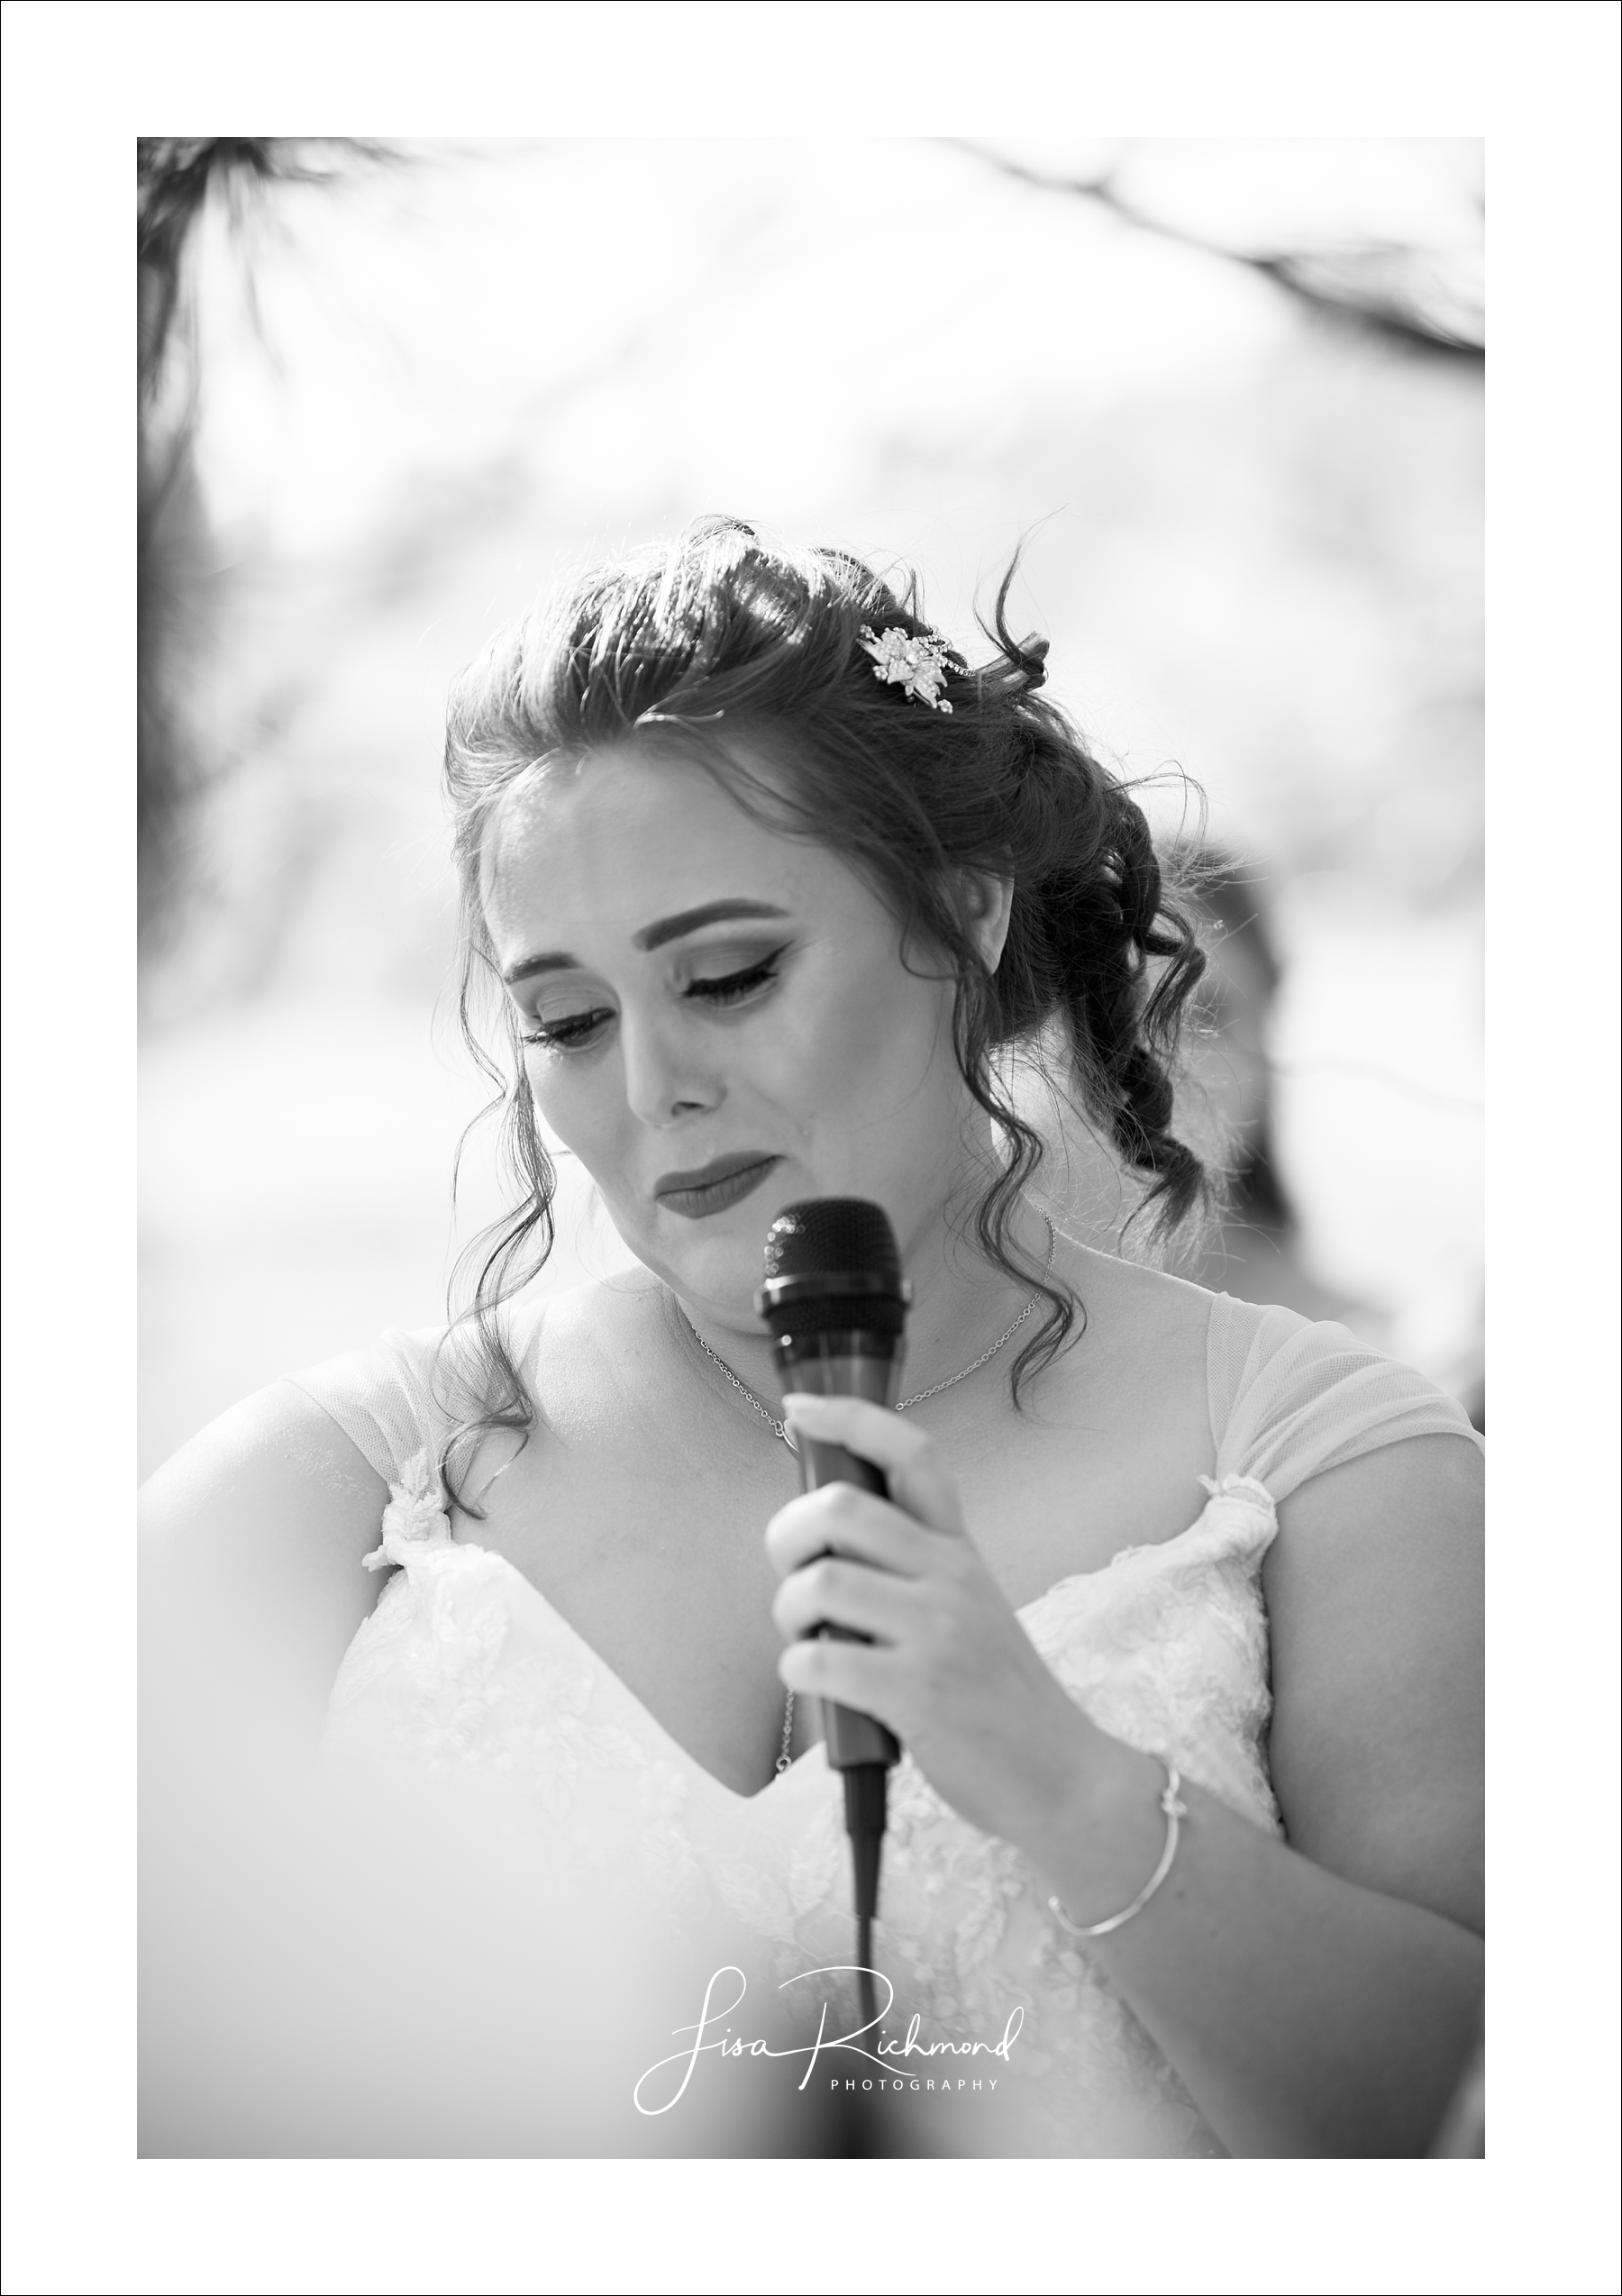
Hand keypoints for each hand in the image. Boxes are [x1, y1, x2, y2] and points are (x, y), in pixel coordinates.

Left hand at [765, 1392, 1098, 1850]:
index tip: (798, 1409)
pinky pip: (821, 1661)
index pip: (913, 1454)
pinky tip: (818, 1683)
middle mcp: (952, 1577)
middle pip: (842, 1508)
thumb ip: (911, 1570)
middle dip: (788, 1534)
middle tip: (792, 1572)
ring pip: (822, 1583)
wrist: (1063, 1777)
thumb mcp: (970, 1609)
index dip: (849, 1419)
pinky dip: (798, 1671)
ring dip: (790, 1613)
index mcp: (960, 1551)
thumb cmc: (997, 1696)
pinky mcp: (918, 1693)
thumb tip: (821, 1545)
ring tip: (807, 1641)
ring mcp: (938, 1633)